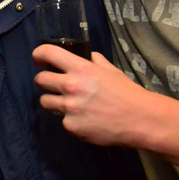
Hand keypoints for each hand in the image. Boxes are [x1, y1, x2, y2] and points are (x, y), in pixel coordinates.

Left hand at [32, 44, 156, 146]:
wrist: (140, 119)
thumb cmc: (126, 92)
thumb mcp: (110, 70)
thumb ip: (94, 61)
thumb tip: (86, 56)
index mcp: (81, 68)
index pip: (48, 53)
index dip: (39, 54)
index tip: (38, 59)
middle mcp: (71, 86)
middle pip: (39, 80)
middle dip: (43, 81)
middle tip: (51, 84)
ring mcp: (69, 108)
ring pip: (45, 102)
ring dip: (53, 101)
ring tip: (68, 103)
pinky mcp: (71, 126)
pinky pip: (62, 120)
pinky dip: (70, 119)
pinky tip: (84, 119)